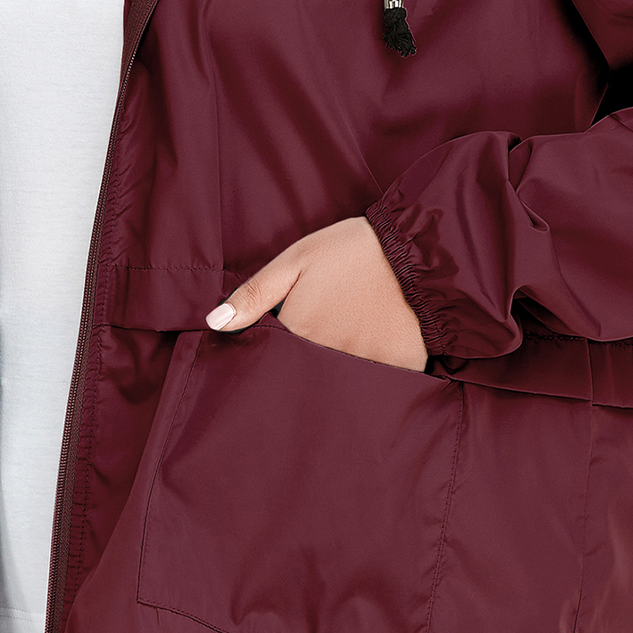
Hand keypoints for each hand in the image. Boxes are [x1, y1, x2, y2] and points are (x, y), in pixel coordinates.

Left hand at [206, 216, 427, 371]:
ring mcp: (365, 365)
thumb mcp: (297, 260)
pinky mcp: (398, 369)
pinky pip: (378, 384)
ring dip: (338, 372)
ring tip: (350, 345)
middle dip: (305, 368)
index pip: (273, 357)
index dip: (276, 350)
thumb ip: (255, 295)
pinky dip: (374, 374)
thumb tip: (214, 325)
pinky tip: (378, 350)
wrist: (418, 248)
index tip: (286, 341)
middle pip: (305, 374)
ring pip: (340, 382)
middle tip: (325, 339)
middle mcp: (328, 355)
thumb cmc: (352, 250)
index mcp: (299, 330)